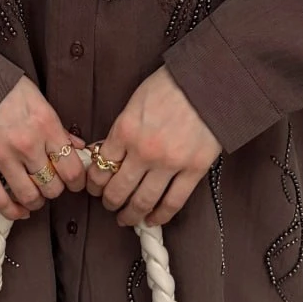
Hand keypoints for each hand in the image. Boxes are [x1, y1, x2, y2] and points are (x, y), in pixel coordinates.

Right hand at [0, 77, 86, 221]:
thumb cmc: (4, 88)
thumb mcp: (38, 100)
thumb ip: (58, 127)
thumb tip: (77, 148)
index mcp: (45, 125)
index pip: (72, 169)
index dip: (77, 181)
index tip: (74, 182)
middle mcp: (26, 144)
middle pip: (52, 186)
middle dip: (55, 189)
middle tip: (51, 184)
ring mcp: (1, 157)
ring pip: (29, 196)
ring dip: (36, 200)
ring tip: (35, 195)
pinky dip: (12, 211)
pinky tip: (20, 209)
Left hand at [86, 66, 221, 226]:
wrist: (208, 81)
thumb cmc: (170, 85)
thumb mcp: (135, 102)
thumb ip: (122, 130)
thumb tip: (107, 153)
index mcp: (125, 131)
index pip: (101, 168)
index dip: (94, 183)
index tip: (95, 188)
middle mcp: (143, 151)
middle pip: (118, 190)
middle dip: (110, 202)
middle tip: (109, 206)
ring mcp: (169, 163)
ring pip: (144, 201)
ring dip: (131, 214)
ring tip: (127, 218)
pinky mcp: (194, 170)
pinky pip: (174, 202)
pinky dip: (161, 215)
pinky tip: (153, 220)